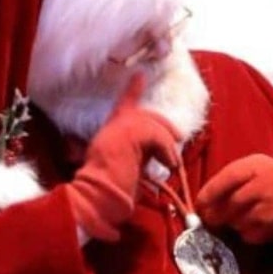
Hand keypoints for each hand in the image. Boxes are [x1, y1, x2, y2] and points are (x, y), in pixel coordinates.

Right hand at [67, 74, 179, 241]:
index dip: (132, 89)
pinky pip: (155, 134)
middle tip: (177, 138)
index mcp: (109, 134)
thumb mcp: (124, 169)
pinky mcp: (127, 133)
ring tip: (171, 162)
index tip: (140, 76)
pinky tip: (168, 164)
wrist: (95, 197)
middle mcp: (112, 126)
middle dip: (164, 125)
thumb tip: (154, 159)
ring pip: (152, 124)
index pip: (123, 104)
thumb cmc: (106, 192)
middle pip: (145, 115)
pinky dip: (166, 149)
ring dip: (166, 144)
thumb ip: (136, 157)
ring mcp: (118, 128)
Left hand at [196, 154, 272, 243]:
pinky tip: (257, 225)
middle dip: (215, 215)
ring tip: (241, 218)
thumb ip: (235, 177)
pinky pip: (250, 234)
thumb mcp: (259, 167)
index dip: (208, 194)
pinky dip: (248, 232)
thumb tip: (206, 198)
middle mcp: (262, 184)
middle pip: (228, 205)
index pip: (226, 179)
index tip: (199, 204)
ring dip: (234, 223)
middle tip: (210, 219)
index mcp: (257, 165)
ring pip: (237, 222)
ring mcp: (269, 207)